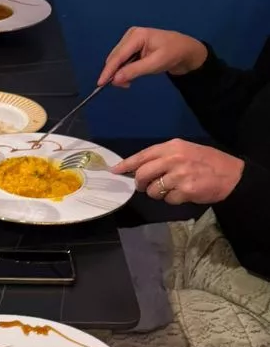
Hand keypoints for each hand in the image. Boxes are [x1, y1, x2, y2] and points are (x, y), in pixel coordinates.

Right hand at [98, 27, 207, 86]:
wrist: (184, 50)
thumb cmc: (172, 53)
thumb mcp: (154, 64)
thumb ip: (134, 71)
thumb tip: (115, 79)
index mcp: (137, 35)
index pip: (118, 56)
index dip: (108, 71)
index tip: (100, 84)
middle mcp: (130, 35)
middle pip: (114, 58)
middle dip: (115, 73)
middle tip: (125, 86)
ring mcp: (130, 40)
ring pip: (116, 61)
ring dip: (119, 73)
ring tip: (129, 82)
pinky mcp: (130, 47)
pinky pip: (121, 61)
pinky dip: (123, 71)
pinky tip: (130, 75)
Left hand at [112, 139, 243, 204]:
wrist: (231, 175)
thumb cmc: (206, 163)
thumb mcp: (185, 151)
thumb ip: (163, 158)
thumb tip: (138, 168)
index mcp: (173, 146)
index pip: (143, 155)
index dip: (126, 164)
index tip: (114, 171)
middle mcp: (174, 158)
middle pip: (142, 174)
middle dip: (141, 184)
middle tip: (146, 186)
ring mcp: (179, 174)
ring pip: (152, 190)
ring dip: (158, 194)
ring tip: (172, 188)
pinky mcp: (184, 189)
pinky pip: (167, 199)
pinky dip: (172, 200)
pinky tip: (184, 193)